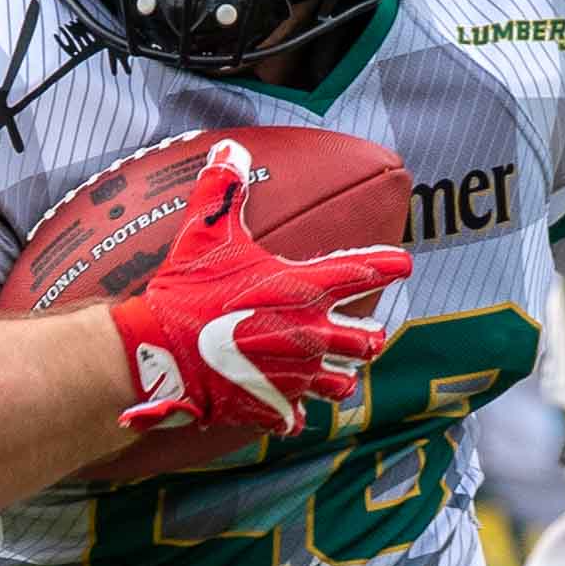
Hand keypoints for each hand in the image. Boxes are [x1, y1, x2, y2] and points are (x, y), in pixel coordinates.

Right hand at [108, 151, 410, 441]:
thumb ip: (221, 188)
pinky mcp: (269, 408)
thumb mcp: (205, 232)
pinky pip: (294, 418)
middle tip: (367, 335)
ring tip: (336, 375)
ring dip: (339, 378)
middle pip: (366, 342)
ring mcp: (294, 377)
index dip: (390, 265)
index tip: (404, 264)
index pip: (364, 271)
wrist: (160, 354)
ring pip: (340, 385)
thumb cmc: (187, 290)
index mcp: (305, 290)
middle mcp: (311, 336)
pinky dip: (291, 413)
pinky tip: (285, 408)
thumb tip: (229, 147)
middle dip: (368, 338)